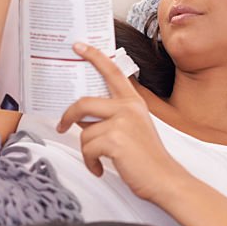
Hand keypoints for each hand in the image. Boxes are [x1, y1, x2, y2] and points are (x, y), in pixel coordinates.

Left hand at [57, 44, 186, 203]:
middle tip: (62, 125)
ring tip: (98, 161)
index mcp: (133, 103)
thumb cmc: (148, 159)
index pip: (112, 72)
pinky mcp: (115, 139)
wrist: (164, 179)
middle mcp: (128, 108)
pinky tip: (100, 169)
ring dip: (87, 151)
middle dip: (67, 116)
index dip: (94, 56)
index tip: (79, 46)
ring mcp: (122, 122)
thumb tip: (81, 118)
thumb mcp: (133, 129)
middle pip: (83, 103)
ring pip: (84, 132)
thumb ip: (112, 118)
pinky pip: (88, 148)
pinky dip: (91, 162)